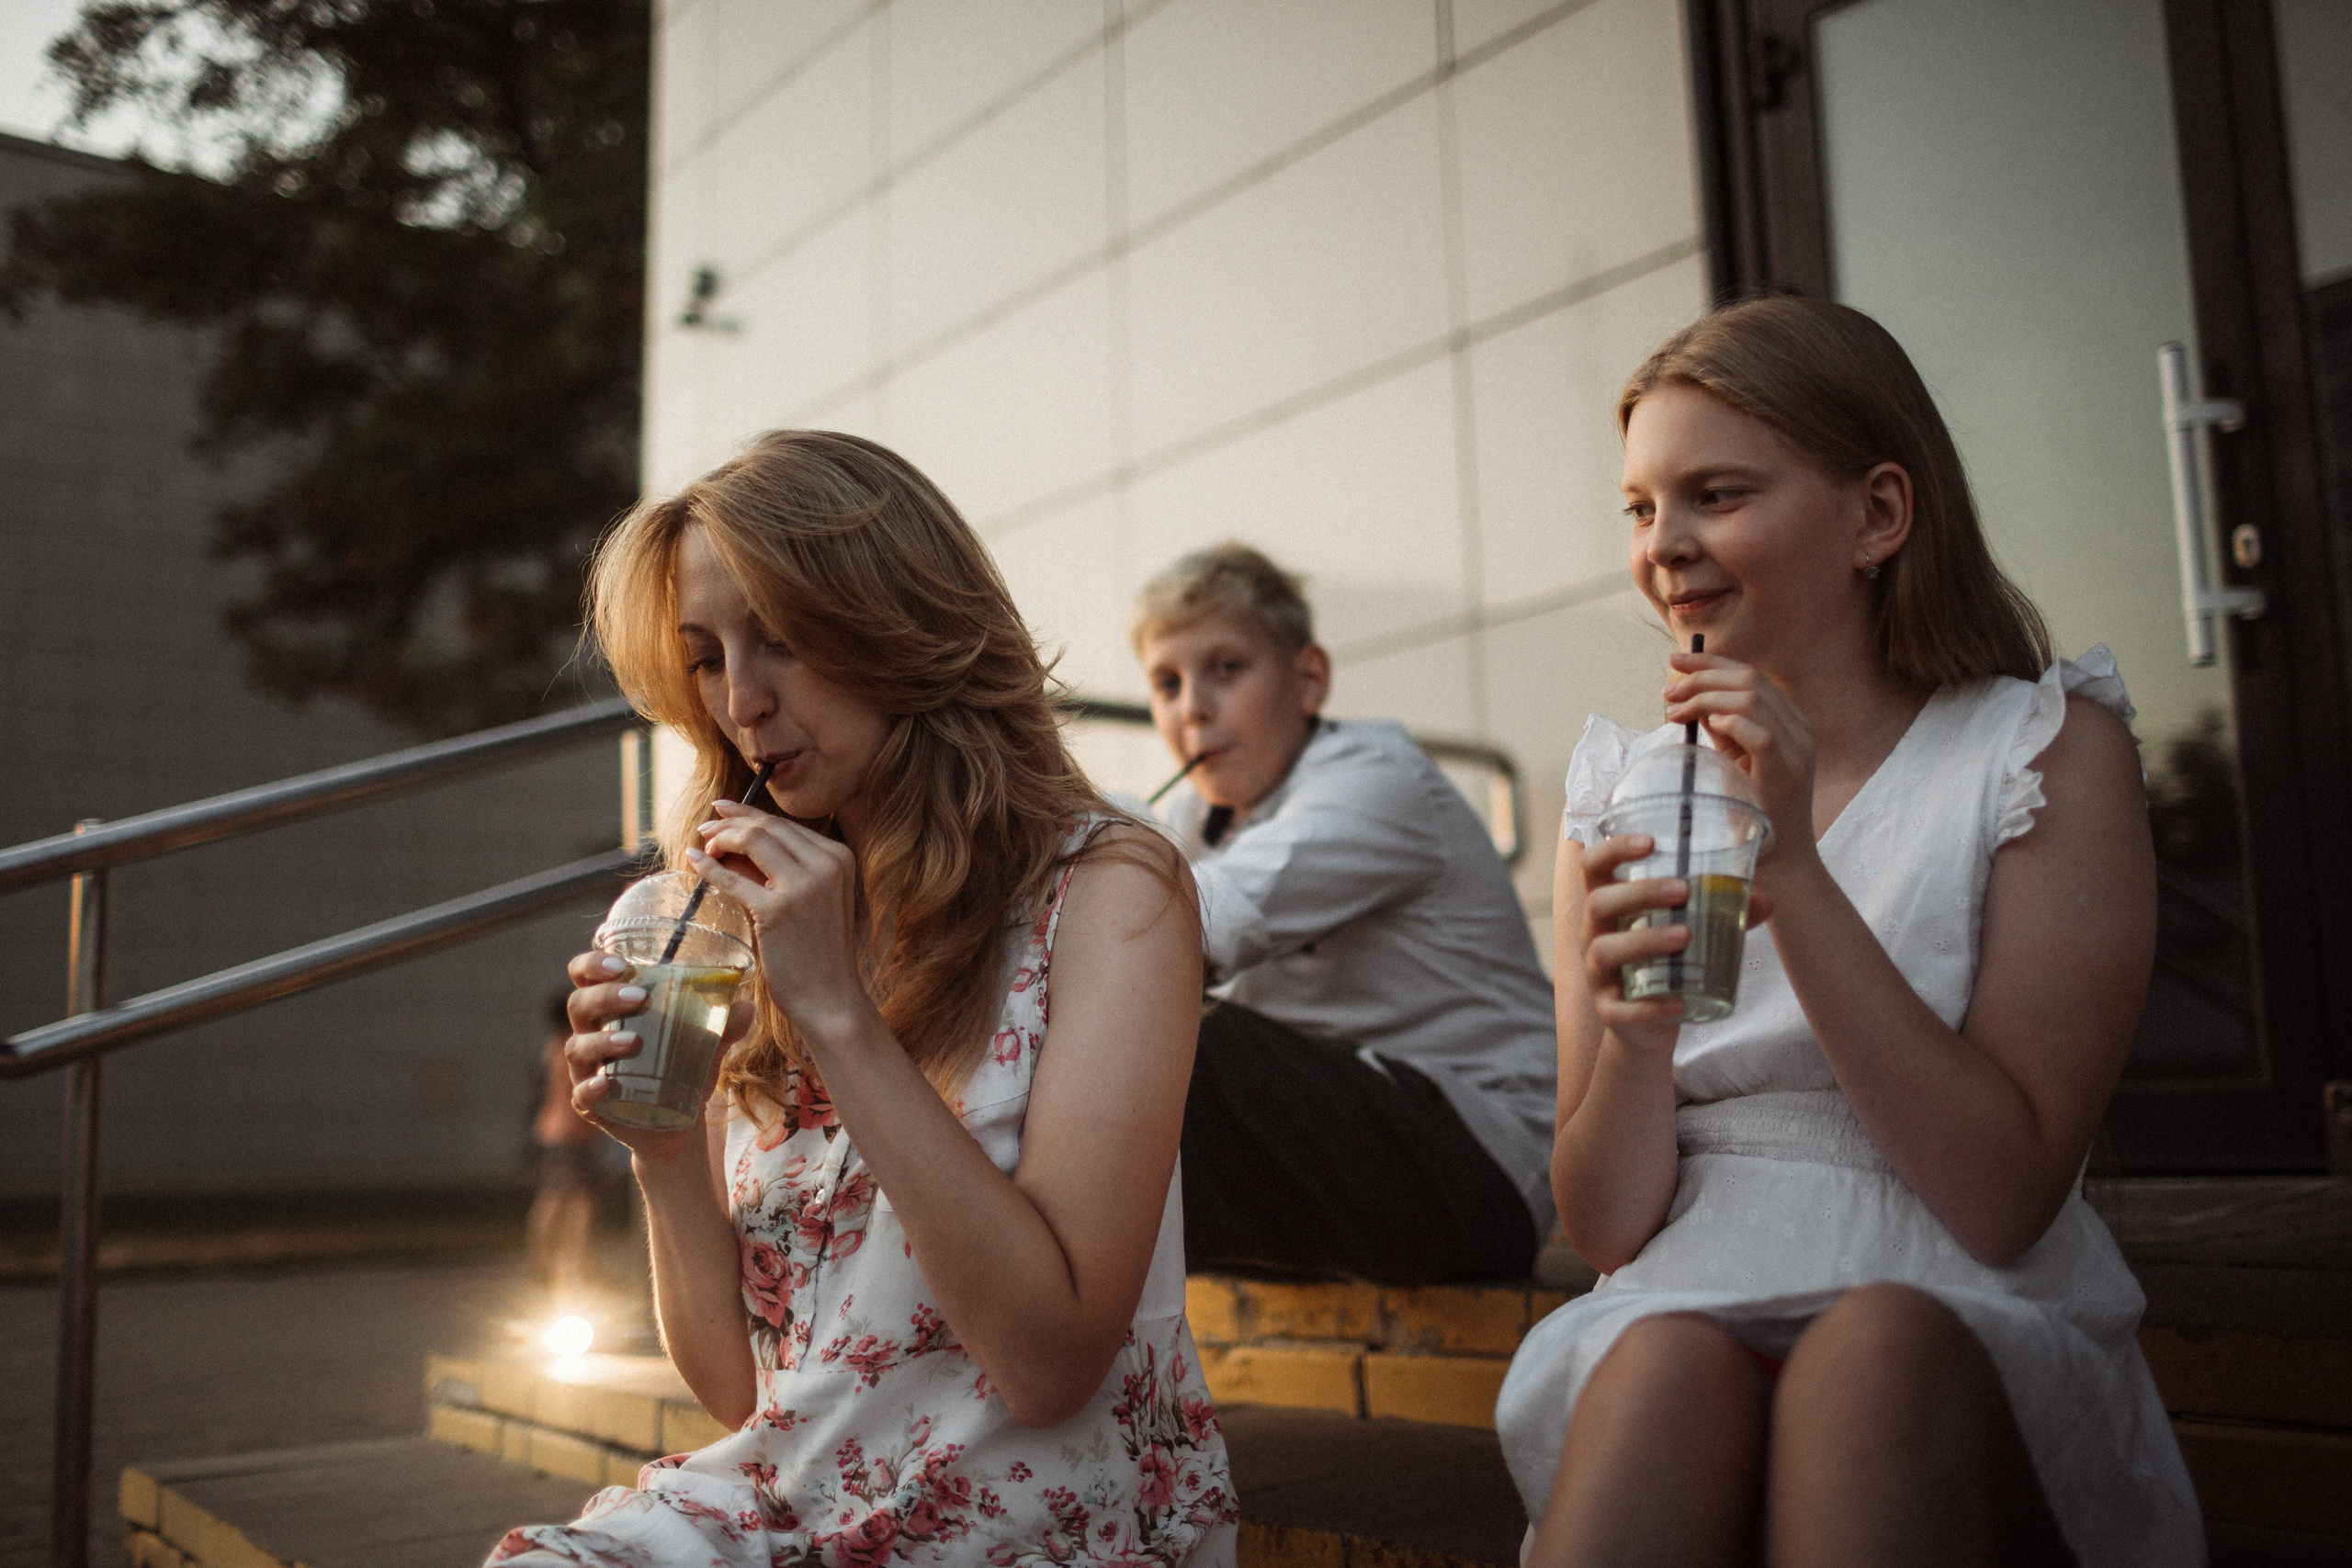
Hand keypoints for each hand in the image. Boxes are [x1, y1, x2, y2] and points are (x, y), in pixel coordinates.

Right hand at [561, 949, 752, 1162]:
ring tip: (634, 1040)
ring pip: (578, 1048)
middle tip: (638, 997)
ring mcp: (587, 1071)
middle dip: (604, 996)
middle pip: (578, 1006)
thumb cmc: (684, 1072)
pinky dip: (590, 1087)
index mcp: (611, 1009)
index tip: (621, 964)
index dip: (592, 964)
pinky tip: (605, 1082)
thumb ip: (725, 1026)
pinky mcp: (592, 1106)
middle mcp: (592, 1035)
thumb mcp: (707, 1046)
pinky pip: (581, 1095)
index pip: (584, 975)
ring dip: (602, 1041)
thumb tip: (746, 1006)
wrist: (679, 1126)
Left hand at [687, 800, 880, 1052]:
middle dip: (731, 821)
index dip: (750, 815)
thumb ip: (785, 873)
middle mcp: (826, 864)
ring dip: (721, 838)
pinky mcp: (778, 910)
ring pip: (753, 839)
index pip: (786, 825)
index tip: (725, 812)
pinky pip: (733, 878)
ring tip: (703, 846)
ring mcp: (804, 886)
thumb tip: (733, 847)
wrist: (832, 999)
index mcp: (840, 857)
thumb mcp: (814, 901)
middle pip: (768, 826)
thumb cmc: (820, 954)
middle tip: (706, 827)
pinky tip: (693, 862)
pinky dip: (709, 867)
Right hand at [1578, 834, 1777, 1055]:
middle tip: (1684, 890)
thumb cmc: (1664, 963)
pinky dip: (1649, 1006)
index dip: (1613, 849)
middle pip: (1599, 903)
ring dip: (1644, 939)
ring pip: (1605, 951)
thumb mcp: (1688, 932)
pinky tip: (1679, 1002)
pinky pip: (1619, 1009)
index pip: (1594, 866)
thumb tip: (1765, 901)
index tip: (1650, 842)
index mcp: (1610, 907)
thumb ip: (1722, 914)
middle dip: (1639, 893)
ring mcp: (1598, 974)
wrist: (1645, 1025)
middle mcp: (1595, 935)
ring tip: (1685, 936)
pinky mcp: (1610, 1011)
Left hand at [1664, 650, 1818, 877]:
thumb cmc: (1753, 812)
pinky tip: (1706, 724)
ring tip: (1674, 710)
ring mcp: (1798, 748)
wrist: (1781, 861)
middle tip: (1667, 688)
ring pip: (1753, 698)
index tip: (1674, 660)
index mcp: (1790, 720)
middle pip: (1750, 679)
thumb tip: (1689, 701)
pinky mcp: (1788, 771)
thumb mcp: (1734, 761)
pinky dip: (1730, 722)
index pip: (1751, 675)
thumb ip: (1721, 730)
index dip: (1711, 661)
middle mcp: (1799, 728)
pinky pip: (1760, 733)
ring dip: (1705, 697)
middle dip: (1702, 675)